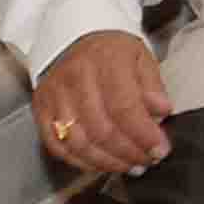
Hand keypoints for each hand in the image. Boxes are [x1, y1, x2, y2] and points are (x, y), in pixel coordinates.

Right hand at [34, 32, 174, 177]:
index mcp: (105, 60)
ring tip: (129, 165)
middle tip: (147, 160)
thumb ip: (153, 86)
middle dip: (129, 153)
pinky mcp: (41, 110)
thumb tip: (162, 112)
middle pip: (101, 129)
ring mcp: (54, 95)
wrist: (75, 38)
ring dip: (107, 162)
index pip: (124, 107)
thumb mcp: (141, 57)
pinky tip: (102, 163)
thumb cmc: (112, 51)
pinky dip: (81, 161)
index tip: (160, 149)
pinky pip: (57, 146)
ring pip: (78, 143)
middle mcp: (75, 78)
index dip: (144, 135)